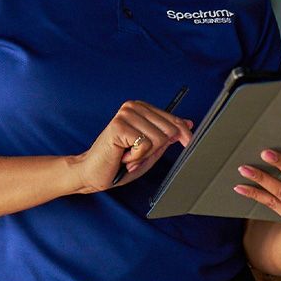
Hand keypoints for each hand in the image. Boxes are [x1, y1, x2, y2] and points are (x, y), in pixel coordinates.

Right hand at [75, 100, 193, 191]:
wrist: (91, 173)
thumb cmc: (118, 163)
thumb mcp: (149, 151)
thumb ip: (165, 138)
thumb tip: (186, 125)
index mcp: (141, 109)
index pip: (172, 119)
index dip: (183, 134)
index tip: (188, 142)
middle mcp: (133, 107)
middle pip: (169, 130)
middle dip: (157, 150)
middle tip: (138, 156)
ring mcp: (125, 115)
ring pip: (159, 139)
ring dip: (144, 155)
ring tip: (128, 156)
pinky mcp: (119, 126)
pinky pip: (145, 145)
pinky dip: (136, 157)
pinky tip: (123, 156)